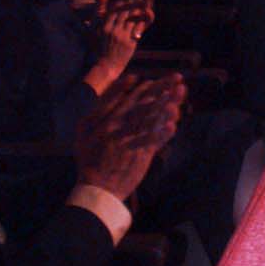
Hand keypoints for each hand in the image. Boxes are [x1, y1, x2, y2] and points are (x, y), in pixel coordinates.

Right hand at [75, 74, 186, 201]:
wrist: (97, 188)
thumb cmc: (90, 158)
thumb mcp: (84, 130)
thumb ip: (98, 109)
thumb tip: (115, 92)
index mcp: (105, 119)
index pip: (125, 97)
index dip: (141, 87)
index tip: (152, 80)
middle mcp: (118, 126)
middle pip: (143, 103)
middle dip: (161, 88)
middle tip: (177, 77)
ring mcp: (130, 140)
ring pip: (151, 118)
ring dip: (168, 103)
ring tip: (180, 92)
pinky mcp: (140, 155)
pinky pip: (154, 141)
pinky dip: (164, 133)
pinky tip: (174, 124)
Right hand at [86, 0, 155, 93]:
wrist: (106, 65)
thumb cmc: (100, 47)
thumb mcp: (96, 28)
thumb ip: (100, 11)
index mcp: (105, 20)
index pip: (120, 0)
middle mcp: (113, 25)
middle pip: (128, 3)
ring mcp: (122, 33)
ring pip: (134, 12)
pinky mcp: (130, 41)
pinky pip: (139, 26)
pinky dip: (145, 17)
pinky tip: (150, 9)